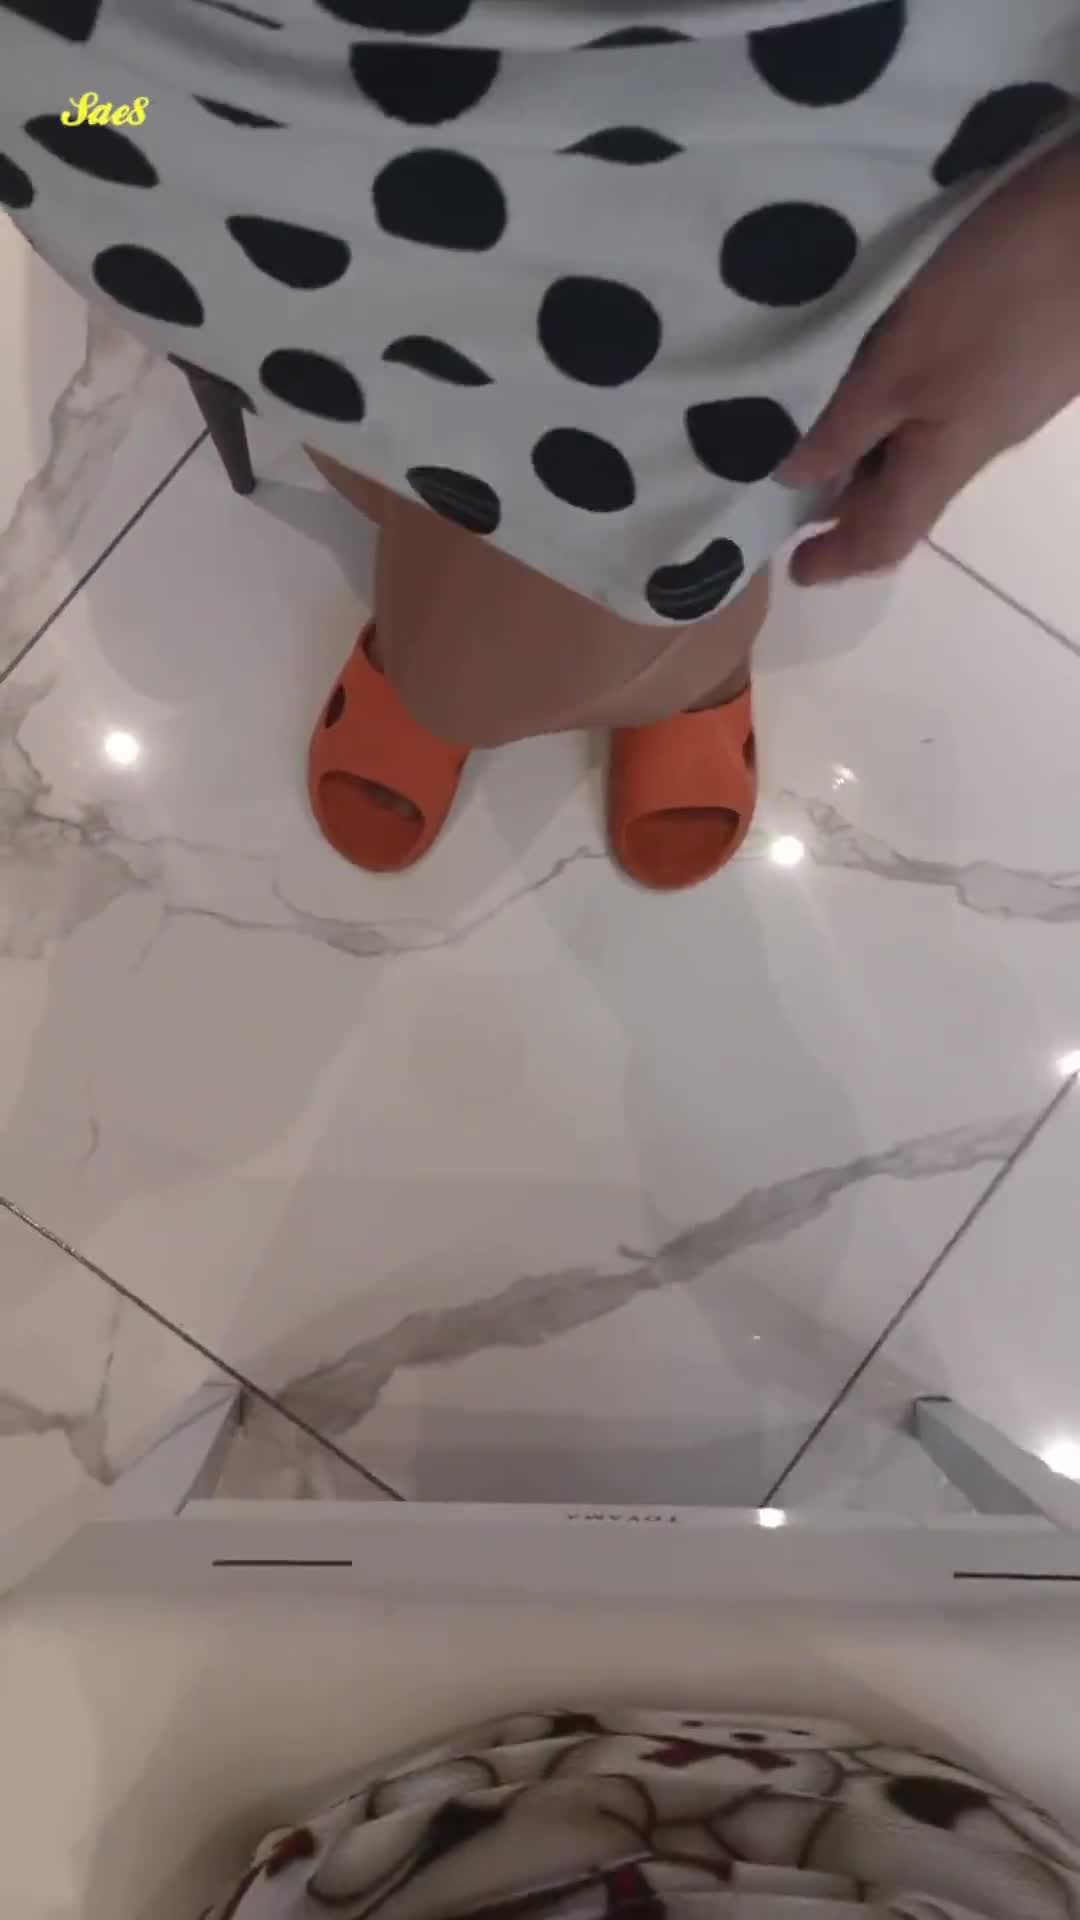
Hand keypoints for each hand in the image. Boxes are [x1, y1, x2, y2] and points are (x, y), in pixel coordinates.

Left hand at [778, 132, 1079, 585]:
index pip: (887, 538)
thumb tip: (794, 481)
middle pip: (905, 492)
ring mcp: (1008, 389)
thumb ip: (844, 426)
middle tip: (783, 479)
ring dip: (871, 441)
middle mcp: (981, 436)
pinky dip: (901, 394)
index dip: (838, 558)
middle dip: (847, 499)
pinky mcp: (1022, 341)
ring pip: (924, 439)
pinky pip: (946, 393)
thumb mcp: (900, 363)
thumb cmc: (1002, 289)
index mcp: (947, 459)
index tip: (793, 567)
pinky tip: (876, 351)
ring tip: (814, 411)